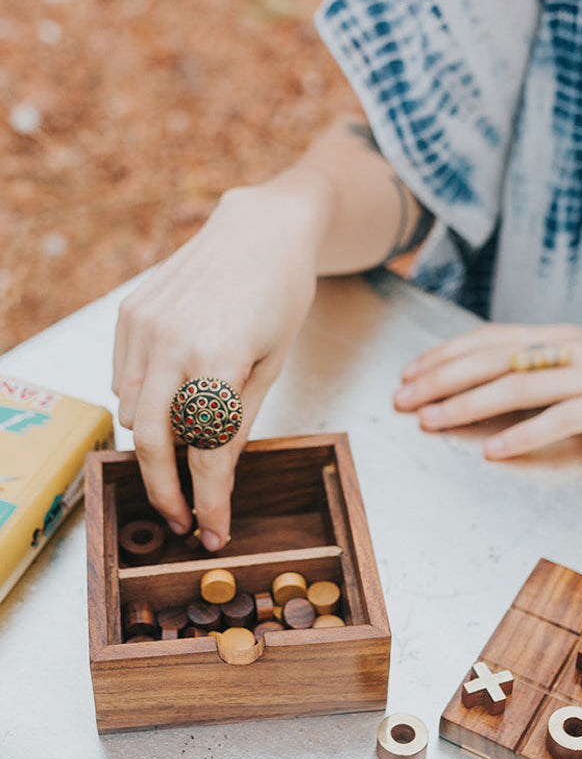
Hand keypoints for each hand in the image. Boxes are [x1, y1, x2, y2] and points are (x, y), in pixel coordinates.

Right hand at [112, 169, 329, 547]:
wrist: (260, 230)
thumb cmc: (280, 296)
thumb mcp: (272, 366)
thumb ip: (239, 424)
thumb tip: (216, 480)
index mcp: (218, 357)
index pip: (206, 450)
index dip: (209, 499)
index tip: (210, 529)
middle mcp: (171, 341)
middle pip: (154, 442)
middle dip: (166, 490)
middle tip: (183, 518)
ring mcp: (143, 325)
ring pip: (134, 413)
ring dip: (159, 439)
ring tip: (191, 439)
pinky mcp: (129, 313)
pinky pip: (123, 379)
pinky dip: (146, 399)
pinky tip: (176, 388)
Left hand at [393, 323, 581, 458]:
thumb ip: (541, 371)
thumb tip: (484, 385)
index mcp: (560, 337)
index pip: (489, 339)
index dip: (444, 355)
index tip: (408, 375)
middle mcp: (573, 348)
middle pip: (493, 358)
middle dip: (441, 379)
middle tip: (404, 401)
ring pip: (518, 385)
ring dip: (469, 405)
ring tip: (433, 422)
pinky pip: (562, 418)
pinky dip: (524, 435)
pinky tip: (495, 450)